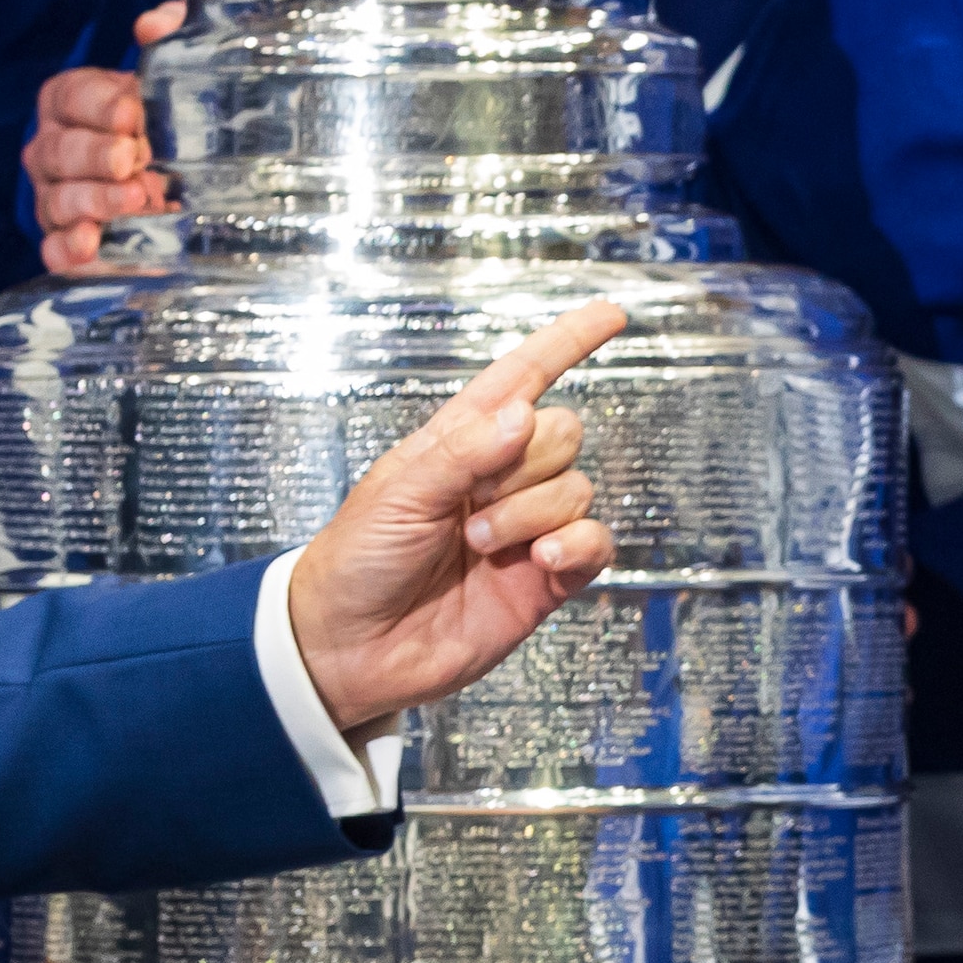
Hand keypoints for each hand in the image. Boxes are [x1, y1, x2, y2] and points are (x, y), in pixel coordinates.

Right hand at [28, 0, 180, 271]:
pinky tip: (90, 246)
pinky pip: (54, 249)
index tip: (132, 112)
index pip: (67, 97)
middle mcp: (55, 150)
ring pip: (56, 200)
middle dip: (94, 154)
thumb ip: (174, 33)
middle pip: (58, 150)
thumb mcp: (188, 69)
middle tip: (132, 157)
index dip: (95, 104)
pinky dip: (67, 249)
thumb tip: (153, 25)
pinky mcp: (72, 244)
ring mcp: (58, 199)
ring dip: (93, 199)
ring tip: (137, 196)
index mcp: (73, 103)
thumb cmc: (183, 119)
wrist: (205, 185)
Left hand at [282, 301, 626, 727]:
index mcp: (459, 442)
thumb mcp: (396, 494)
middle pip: (563, 432)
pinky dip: (576, 546)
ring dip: (530, 514)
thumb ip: (462, 451)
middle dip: (527, 463)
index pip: (523, 376)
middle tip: (470, 505)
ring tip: (479, 544)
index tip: (611, 314)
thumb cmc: (357, 563)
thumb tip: (524, 413)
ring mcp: (527, 527)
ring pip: (578, 487)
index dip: (567, 342)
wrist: (351, 648)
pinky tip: (541, 561)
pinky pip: (595, 542)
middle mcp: (500, 478)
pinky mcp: (547, 577)